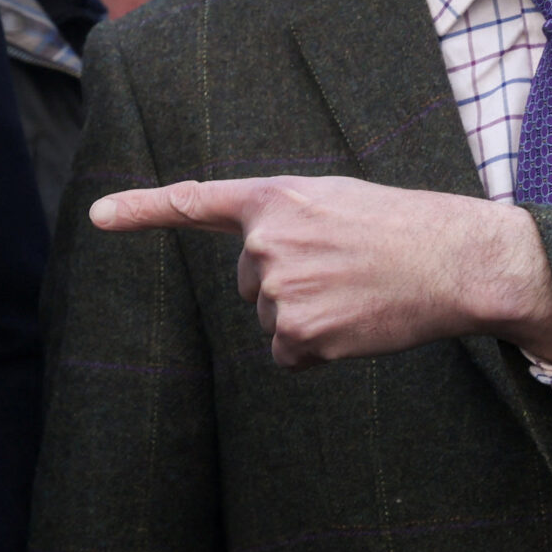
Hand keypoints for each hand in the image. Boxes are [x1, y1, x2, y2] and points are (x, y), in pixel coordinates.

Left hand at [91, 175, 551, 365]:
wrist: (454, 260)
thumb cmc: (400, 228)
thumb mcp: (332, 201)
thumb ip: (282, 221)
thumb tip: (258, 271)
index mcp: (273, 198)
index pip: (194, 201)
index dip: (140, 209)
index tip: (97, 215)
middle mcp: (265, 241)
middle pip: (249, 281)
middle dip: (290, 281)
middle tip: (345, 268)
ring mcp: (278, 290)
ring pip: (270, 319)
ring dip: (309, 315)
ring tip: (357, 292)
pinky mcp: (296, 335)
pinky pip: (286, 352)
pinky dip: (318, 349)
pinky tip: (355, 324)